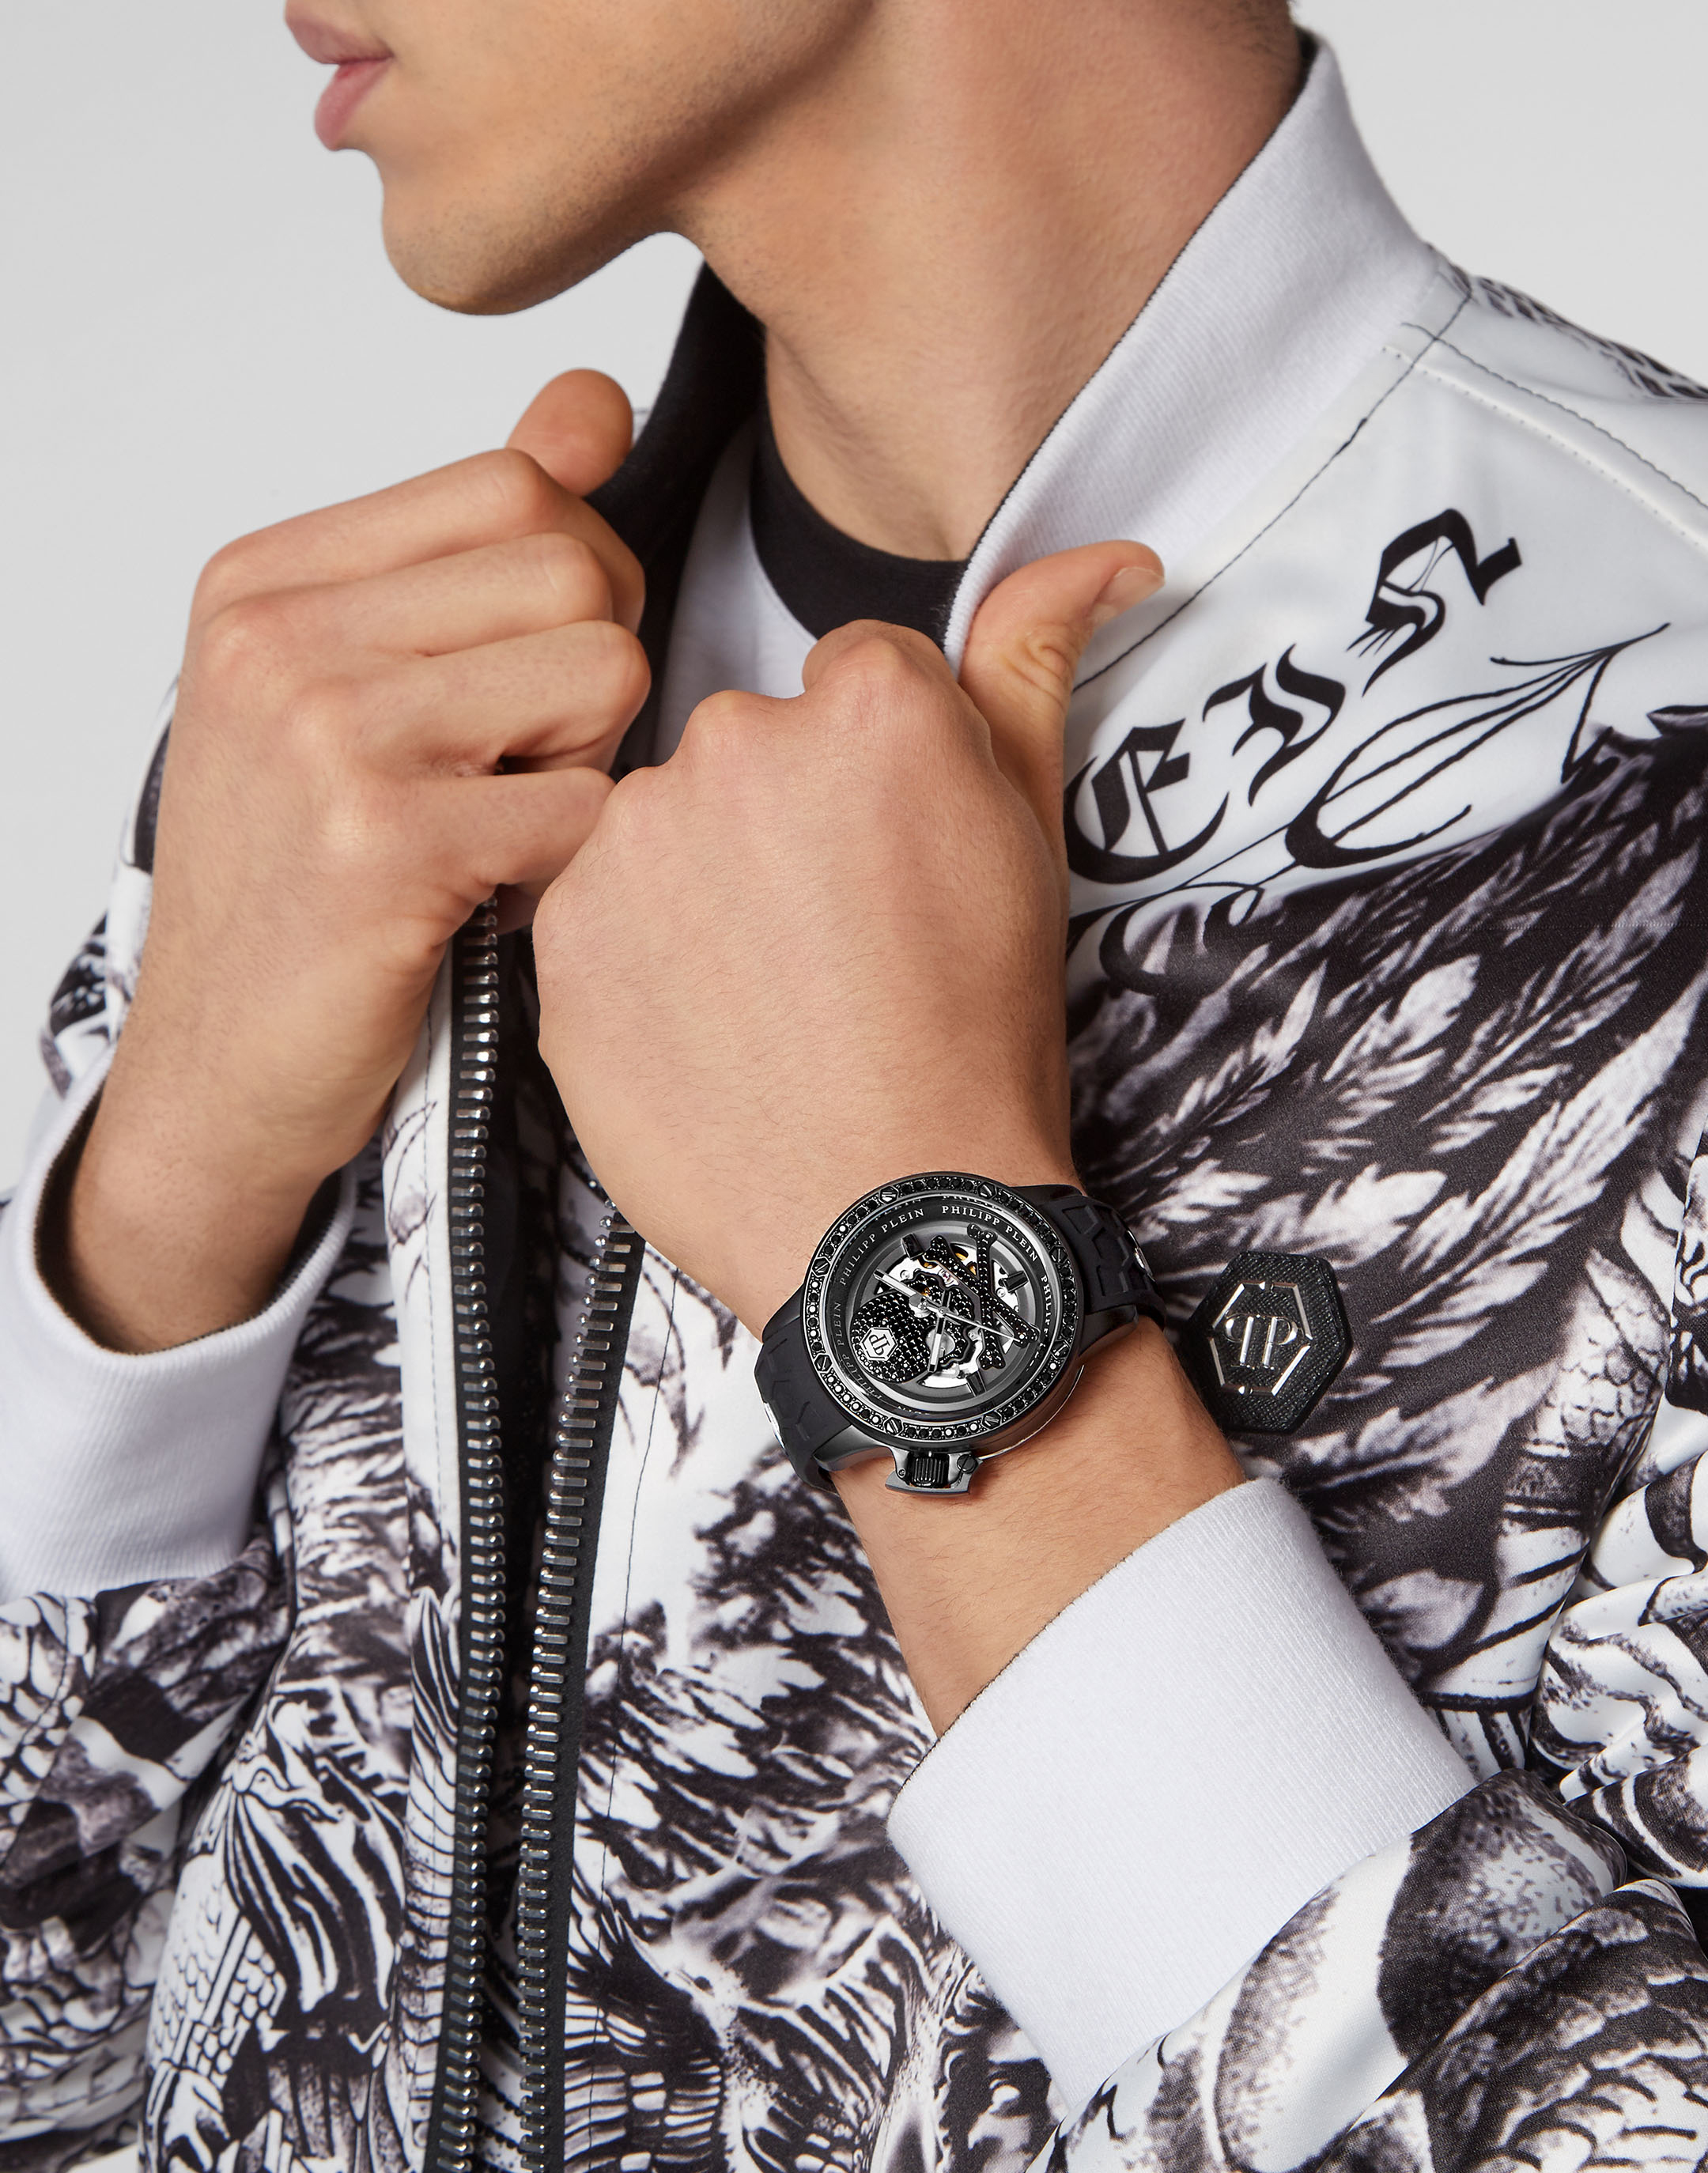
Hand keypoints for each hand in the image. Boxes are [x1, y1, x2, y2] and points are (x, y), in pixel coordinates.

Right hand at [57, 370, 645, 1350]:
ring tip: (506, 823)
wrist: (219, 1073)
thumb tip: (592, 402)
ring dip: (589, 763)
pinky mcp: (385, 847)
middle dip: (596, 670)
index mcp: (268, 581)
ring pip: (601, 671)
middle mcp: (282, 639)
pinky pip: (586, 803)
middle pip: (573, 564)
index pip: (514, 484)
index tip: (524, 675)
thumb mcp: (352, 686)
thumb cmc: (298, 883)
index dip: (573, 582)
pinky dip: (570, 862)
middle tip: (528, 763)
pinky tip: (496, 893)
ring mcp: (325, 738)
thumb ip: (476, 541)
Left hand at [535, 541, 1162, 1332]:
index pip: (849, 678)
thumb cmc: (970, 1044)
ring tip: (767, 990)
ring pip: (664, 821)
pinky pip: (595, 902)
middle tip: (833, 939)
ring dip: (702, 881)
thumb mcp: (1029, 838)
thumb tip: (1091, 557)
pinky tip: (703, 1017)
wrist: (889, 1215)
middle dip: (783, 818)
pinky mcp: (561, 929)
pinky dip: (638, 949)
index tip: (887, 857)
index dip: (876, 776)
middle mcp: (737, 745)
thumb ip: (1029, 668)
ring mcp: (635, 839)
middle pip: (749, 740)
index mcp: (867, 708)